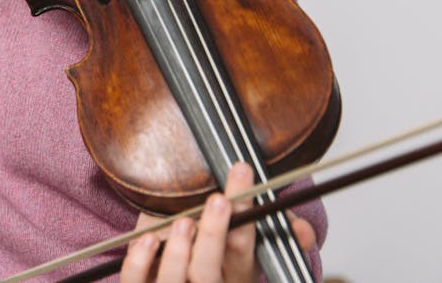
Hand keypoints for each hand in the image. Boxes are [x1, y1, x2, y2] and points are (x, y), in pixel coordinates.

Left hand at [118, 163, 316, 282]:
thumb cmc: (221, 260)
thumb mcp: (252, 254)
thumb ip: (278, 235)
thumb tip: (303, 230)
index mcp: (236, 276)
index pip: (242, 248)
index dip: (244, 213)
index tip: (241, 171)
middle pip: (209, 271)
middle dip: (214, 234)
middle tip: (218, 200)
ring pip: (176, 281)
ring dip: (179, 250)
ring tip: (184, 221)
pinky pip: (137, 281)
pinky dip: (140, 261)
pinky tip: (148, 239)